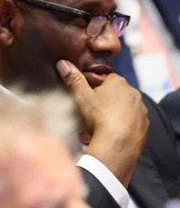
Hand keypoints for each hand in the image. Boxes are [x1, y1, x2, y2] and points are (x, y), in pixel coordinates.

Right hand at [57, 60, 147, 186]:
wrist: (117, 144)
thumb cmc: (98, 117)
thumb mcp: (80, 97)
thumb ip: (73, 79)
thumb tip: (63, 63)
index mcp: (118, 82)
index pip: (107, 79)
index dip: (96, 87)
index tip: (88, 97)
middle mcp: (134, 93)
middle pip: (117, 93)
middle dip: (107, 100)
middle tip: (93, 112)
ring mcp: (141, 109)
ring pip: (126, 107)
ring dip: (116, 113)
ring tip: (102, 125)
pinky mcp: (144, 125)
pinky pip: (133, 122)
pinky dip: (124, 125)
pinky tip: (113, 133)